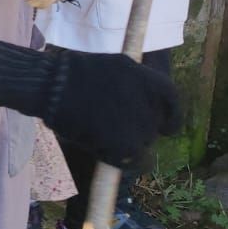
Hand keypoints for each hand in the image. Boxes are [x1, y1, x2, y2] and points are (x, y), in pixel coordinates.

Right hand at [43, 50, 182, 168]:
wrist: (54, 85)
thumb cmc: (76, 73)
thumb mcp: (116, 68)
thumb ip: (134, 85)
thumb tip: (140, 102)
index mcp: (153, 82)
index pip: (173, 104)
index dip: (169, 118)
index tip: (164, 127)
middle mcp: (152, 104)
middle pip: (154, 126)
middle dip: (139, 130)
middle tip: (115, 129)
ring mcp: (140, 126)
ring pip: (143, 144)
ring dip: (127, 144)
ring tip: (100, 136)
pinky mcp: (126, 145)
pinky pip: (132, 160)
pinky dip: (120, 159)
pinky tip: (102, 152)